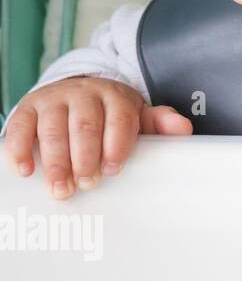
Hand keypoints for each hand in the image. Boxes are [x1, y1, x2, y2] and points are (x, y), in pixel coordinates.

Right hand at [3, 77, 192, 198]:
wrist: (75, 92)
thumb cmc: (110, 114)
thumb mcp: (136, 115)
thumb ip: (159, 123)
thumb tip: (183, 129)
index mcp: (115, 96)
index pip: (119, 118)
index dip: (117, 144)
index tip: (113, 169)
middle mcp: (83, 93)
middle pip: (84, 124)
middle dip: (85, 156)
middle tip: (86, 184)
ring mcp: (54, 99)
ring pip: (53, 128)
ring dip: (56, 161)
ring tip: (61, 188)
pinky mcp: (28, 107)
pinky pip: (20, 126)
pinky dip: (20, 149)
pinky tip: (25, 170)